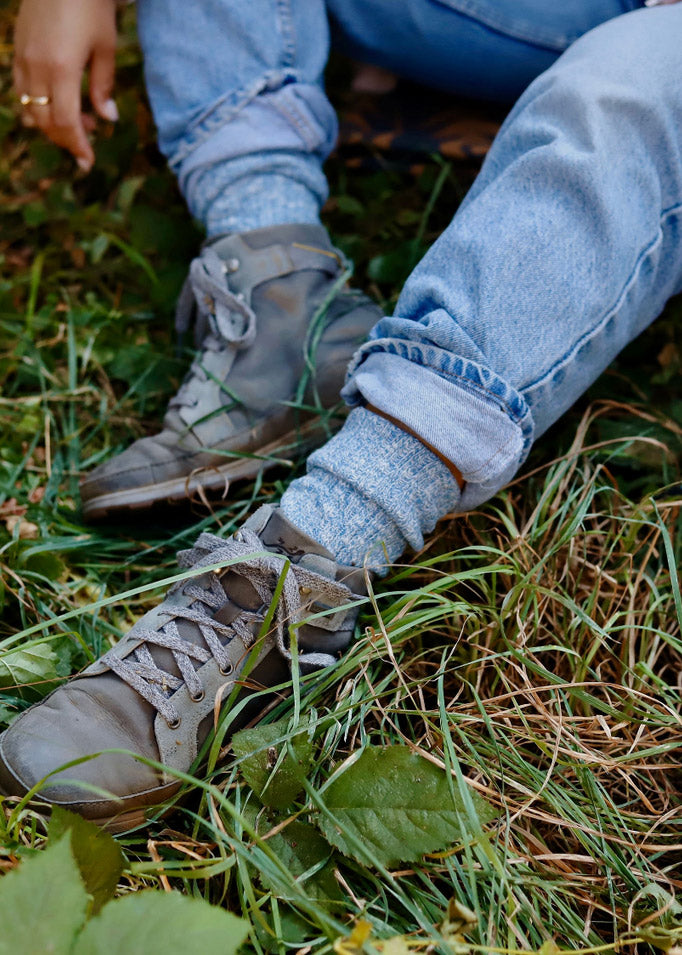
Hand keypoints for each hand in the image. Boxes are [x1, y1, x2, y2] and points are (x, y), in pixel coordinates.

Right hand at [14, 0, 117, 171]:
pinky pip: (22, 89)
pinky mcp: (18, 50)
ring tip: (80, 120)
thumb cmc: (90, 7)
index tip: (88, 162)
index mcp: (61, 69)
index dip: (76, 145)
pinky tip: (58, 102)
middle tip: (87, 143)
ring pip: (31, 108)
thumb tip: (109, 117)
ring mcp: (23, 58)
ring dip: (52, 124)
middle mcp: (37, 67)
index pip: (65, 122)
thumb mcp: (105, 47)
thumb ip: (104, 86)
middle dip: (66, 139)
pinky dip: (38, 105)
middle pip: (45, 121)